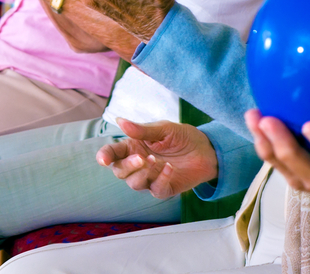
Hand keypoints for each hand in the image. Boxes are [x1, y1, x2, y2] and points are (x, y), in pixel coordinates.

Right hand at [96, 118, 218, 197]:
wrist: (206, 149)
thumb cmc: (182, 136)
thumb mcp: (164, 128)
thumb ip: (142, 130)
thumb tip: (120, 120)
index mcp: (134, 147)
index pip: (113, 153)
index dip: (105, 156)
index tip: (103, 160)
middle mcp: (138, 164)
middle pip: (120, 171)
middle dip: (127, 166)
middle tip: (141, 158)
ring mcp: (150, 178)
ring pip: (134, 183)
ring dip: (142, 174)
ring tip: (156, 160)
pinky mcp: (164, 188)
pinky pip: (156, 189)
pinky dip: (161, 179)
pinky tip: (170, 167)